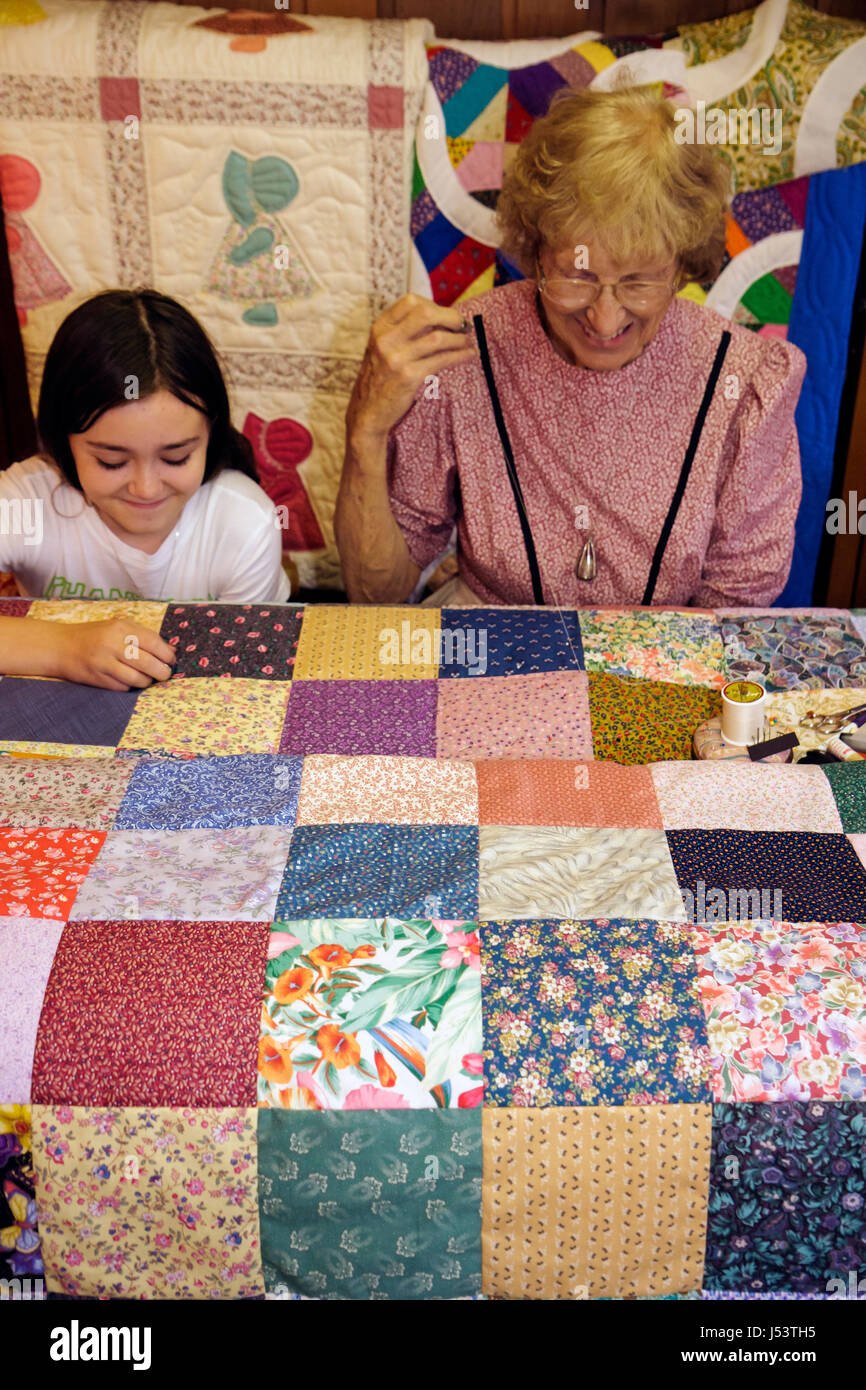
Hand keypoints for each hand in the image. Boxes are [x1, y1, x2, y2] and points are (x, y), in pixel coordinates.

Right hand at [53, 618, 176, 690]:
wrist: (60, 646)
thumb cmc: (94, 636)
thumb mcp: (117, 627)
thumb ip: (143, 636)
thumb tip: (171, 651)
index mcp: (121, 628)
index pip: (154, 643)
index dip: (167, 655)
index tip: (171, 661)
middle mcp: (113, 644)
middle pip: (148, 663)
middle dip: (162, 672)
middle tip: (164, 675)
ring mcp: (104, 662)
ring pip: (137, 678)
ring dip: (147, 681)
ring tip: (147, 678)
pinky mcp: (97, 678)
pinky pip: (123, 687)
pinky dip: (130, 686)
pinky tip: (128, 680)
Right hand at [347, 294, 477, 443]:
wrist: (367, 412)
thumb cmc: (381, 378)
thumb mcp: (383, 348)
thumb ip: (403, 331)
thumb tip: (442, 318)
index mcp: (380, 327)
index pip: (411, 301)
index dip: (434, 305)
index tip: (446, 316)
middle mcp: (386, 339)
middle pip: (426, 313)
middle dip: (451, 317)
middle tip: (464, 326)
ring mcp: (396, 358)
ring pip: (438, 338)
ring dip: (459, 339)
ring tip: (468, 343)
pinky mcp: (408, 377)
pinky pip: (441, 360)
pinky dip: (460, 356)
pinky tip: (468, 355)